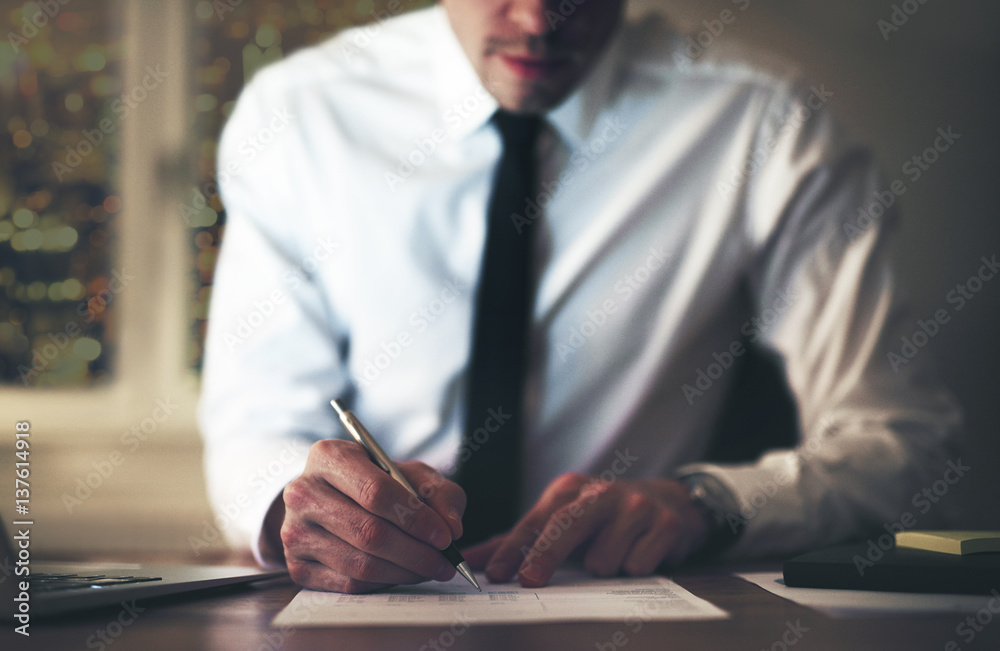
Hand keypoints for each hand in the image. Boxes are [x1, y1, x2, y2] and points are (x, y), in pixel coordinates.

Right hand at [277, 439, 465, 592]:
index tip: (445, 537)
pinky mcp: (296, 566)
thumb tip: (452, 527)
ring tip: (430, 569)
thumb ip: (439, 493)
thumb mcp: (410, 473)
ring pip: (360, 563)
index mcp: (330, 456)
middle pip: (369, 532)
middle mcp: (303, 492)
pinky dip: (383, 583)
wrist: (328, 499)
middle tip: (445, 562)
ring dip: (404, 572)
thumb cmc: (375, 482)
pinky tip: (401, 573)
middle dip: (416, 552)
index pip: (377, 492)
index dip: (416, 519)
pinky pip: (348, 583)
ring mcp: (295, 531)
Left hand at [462, 473, 709, 586]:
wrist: (669, 501)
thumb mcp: (562, 518)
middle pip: (566, 525)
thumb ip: (518, 541)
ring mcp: (636, 506)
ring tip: (614, 554)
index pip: (535, 520)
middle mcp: (601, 492)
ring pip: (604, 557)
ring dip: (604, 567)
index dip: (513, 547)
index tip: (495, 573)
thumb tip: (470, 559)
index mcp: (570, 489)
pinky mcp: (665, 524)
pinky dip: (635, 568)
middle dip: (545, 554)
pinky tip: (640, 553)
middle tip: (529, 580)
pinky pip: (638, 564)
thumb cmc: (604, 516)